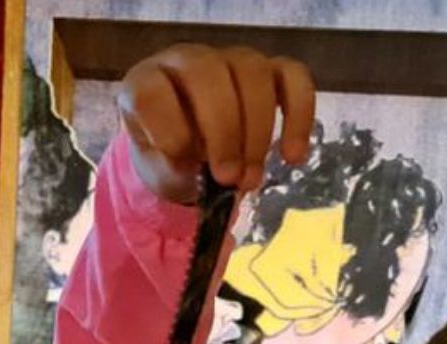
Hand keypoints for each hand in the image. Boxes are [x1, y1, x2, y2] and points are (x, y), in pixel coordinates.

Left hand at [118, 44, 315, 203]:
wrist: (190, 153)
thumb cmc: (168, 158)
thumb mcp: (159, 170)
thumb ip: (168, 167)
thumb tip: (191, 166)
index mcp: (148, 82)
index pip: (151, 88)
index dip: (165, 122)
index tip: (180, 158)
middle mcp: (188, 61)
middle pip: (209, 74)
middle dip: (223, 131)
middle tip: (228, 178)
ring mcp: (230, 60)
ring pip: (253, 73)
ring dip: (257, 132)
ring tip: (250, 180)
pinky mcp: (269, 71)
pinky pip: (293, 77)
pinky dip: (298, 116)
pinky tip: (293, 156)